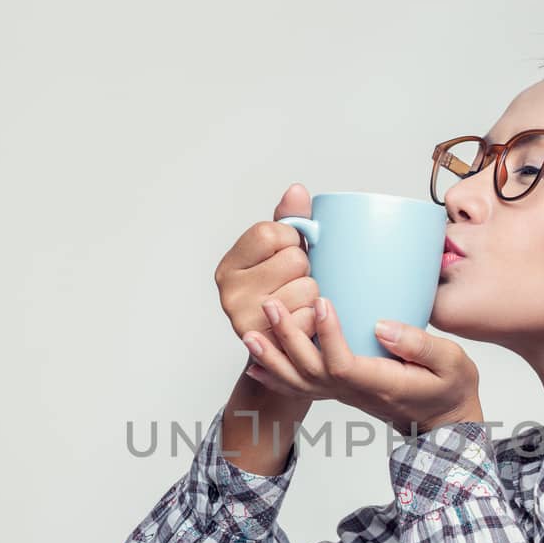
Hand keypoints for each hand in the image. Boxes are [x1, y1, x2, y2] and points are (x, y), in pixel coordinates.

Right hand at [214, 183, 321, 355]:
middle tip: (292, 284)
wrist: (280, 351)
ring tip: (297, 305)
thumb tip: (297, 191)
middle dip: (304, 269)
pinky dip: (314, 319)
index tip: (284, 253)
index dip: (290, 240)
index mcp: (229, 266)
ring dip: (312, 295)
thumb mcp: (279, 254)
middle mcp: (230, 294)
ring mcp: (249, 321)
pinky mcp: (272, 345)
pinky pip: (312, 316)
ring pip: (308, 287)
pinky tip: (300, 323)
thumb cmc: (281, 293)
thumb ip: (288, 221)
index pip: (271, 233)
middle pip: (294, 259)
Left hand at [242, 293, 483, 435]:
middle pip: (310, 371)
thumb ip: (419, 345)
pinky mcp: (339, 391)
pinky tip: (255, 366)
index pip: (343, 363)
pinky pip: (301, 389)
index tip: (322, 300)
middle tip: (270, 303)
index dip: (328, 334)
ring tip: (249, 332)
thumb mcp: (451, 363)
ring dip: (272, 357)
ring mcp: (343, 394)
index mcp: (381, 383)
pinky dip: (275, 379)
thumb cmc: (450, 388)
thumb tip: (381, 325)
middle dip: (287, 337)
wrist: (443, 421)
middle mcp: (355, 392)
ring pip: (298, 382)